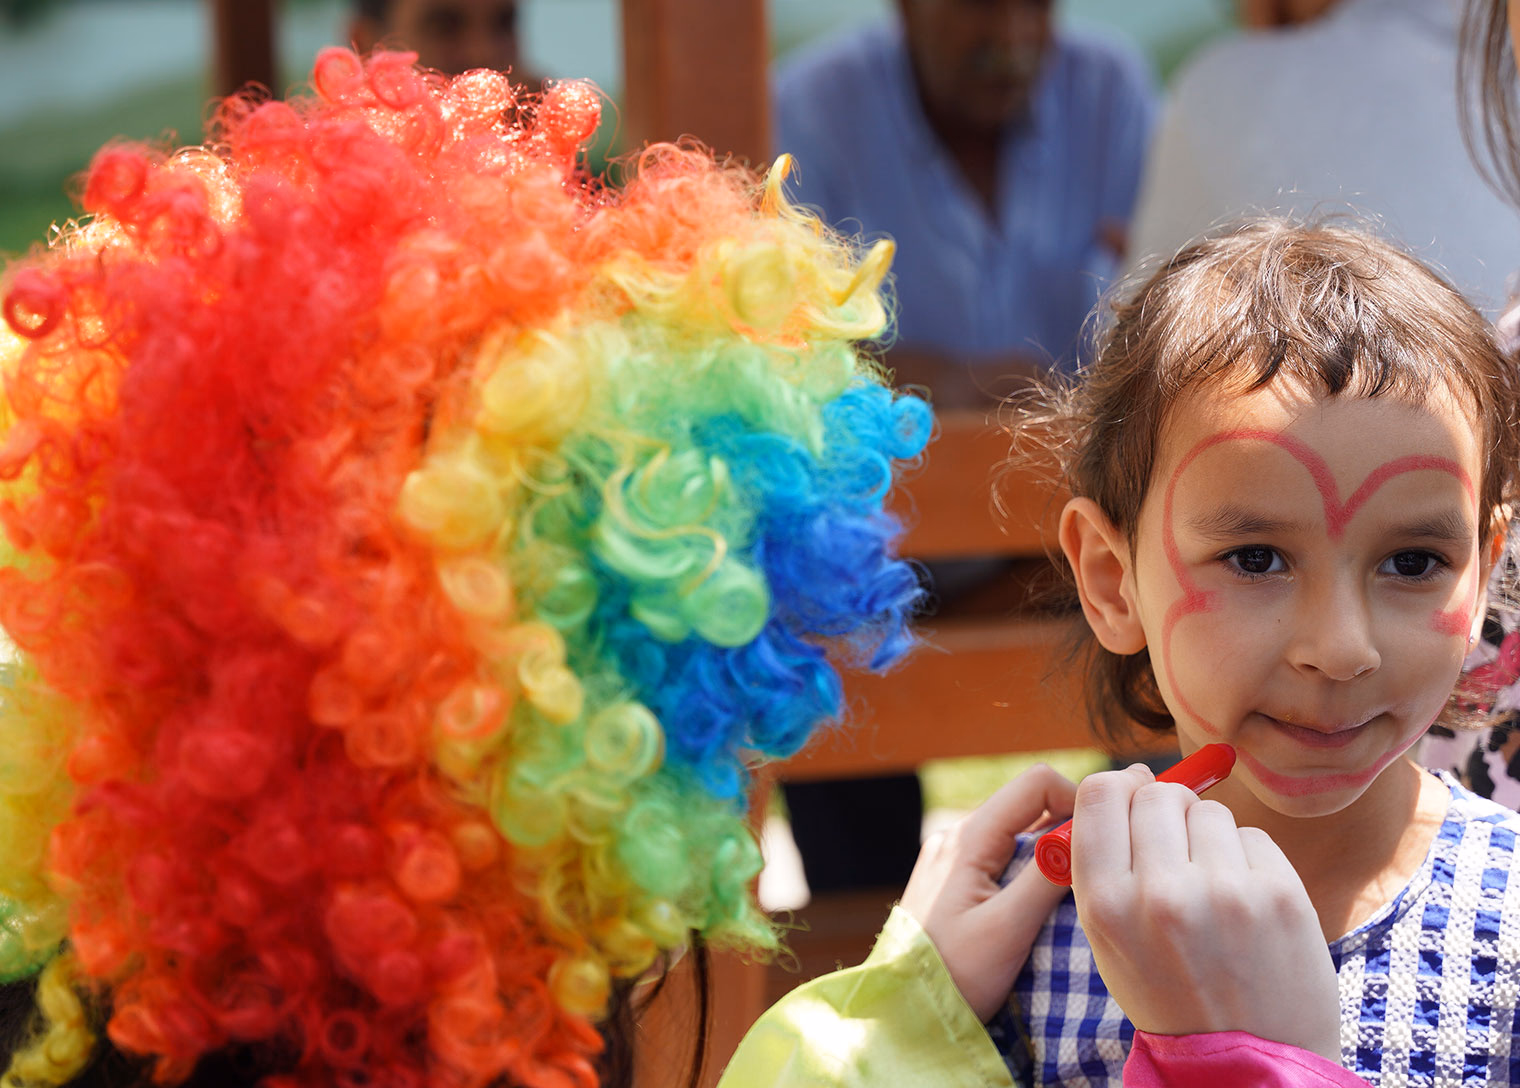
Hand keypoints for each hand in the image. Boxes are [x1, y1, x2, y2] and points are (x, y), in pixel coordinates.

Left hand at [899, 763, 1076, 1020]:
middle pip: (1029, 807)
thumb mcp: (1007, 929)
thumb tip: (1085, 835)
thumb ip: (1046, 878)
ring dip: (1051, 856)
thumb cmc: (954, 974)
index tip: (1103, 842)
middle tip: (1099, 871)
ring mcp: (953, 858)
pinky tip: (1044, 909)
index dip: (1077, 801)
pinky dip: (1031, 874)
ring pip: (1019, 835)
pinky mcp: (955, 882)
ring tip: (1075, 896)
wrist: (905, 1011)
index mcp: (969, 838)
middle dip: (1068, 830)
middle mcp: (957, 837)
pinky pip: (1003, 859)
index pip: (1036, 783)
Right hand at [1070, 765, 1339, 1062]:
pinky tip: (1247, 904)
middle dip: (1167, 812)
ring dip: (1210, 837)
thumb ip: (1106, 864)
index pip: (1099, 794)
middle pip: (1157, 794)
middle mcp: (1161, 894)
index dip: (1118, 786)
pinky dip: (1249, 859)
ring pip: (1209, 811)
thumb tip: (1132, 781)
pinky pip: (1254, 836)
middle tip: (1179, 850)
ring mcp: (1225, 893)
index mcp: (1107, 906)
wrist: (1250, 1064)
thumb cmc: (1172, 994)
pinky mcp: (1281, 895)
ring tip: (1215, 890)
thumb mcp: (1110, 942)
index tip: (1133, 793)